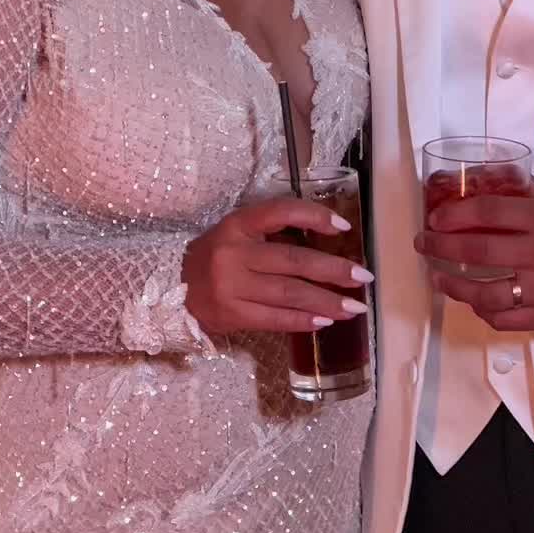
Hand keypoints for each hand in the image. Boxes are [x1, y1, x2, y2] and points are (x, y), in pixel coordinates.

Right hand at [181, 195, 371, 335]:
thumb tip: (326, 245)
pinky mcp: (232, 314)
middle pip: (294, 260)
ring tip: (354, 307)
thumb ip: (271, 234)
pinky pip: (275, 318)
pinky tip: (325, 321)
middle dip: (334, 270)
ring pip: (289, 293)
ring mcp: (232, 285)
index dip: (314, 216)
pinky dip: (303, 320)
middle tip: (363, 277)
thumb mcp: (236, 234)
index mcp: (237, 224)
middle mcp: (234, 252)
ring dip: (326, 301)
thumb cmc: (214, 257)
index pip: (280, 212)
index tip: (343, 227)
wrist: (170, 289)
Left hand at [415, 179, 533, 333]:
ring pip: (484, 293)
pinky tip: (472, 301)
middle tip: (424, 244)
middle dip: (440, 247)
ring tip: (438, 278)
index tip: (434, 217)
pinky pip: (502, 319)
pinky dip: (481, 310)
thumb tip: (481, 177)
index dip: (453, 215)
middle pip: (477, 252)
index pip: (488, 213)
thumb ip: (523, 191)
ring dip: (453, 286)